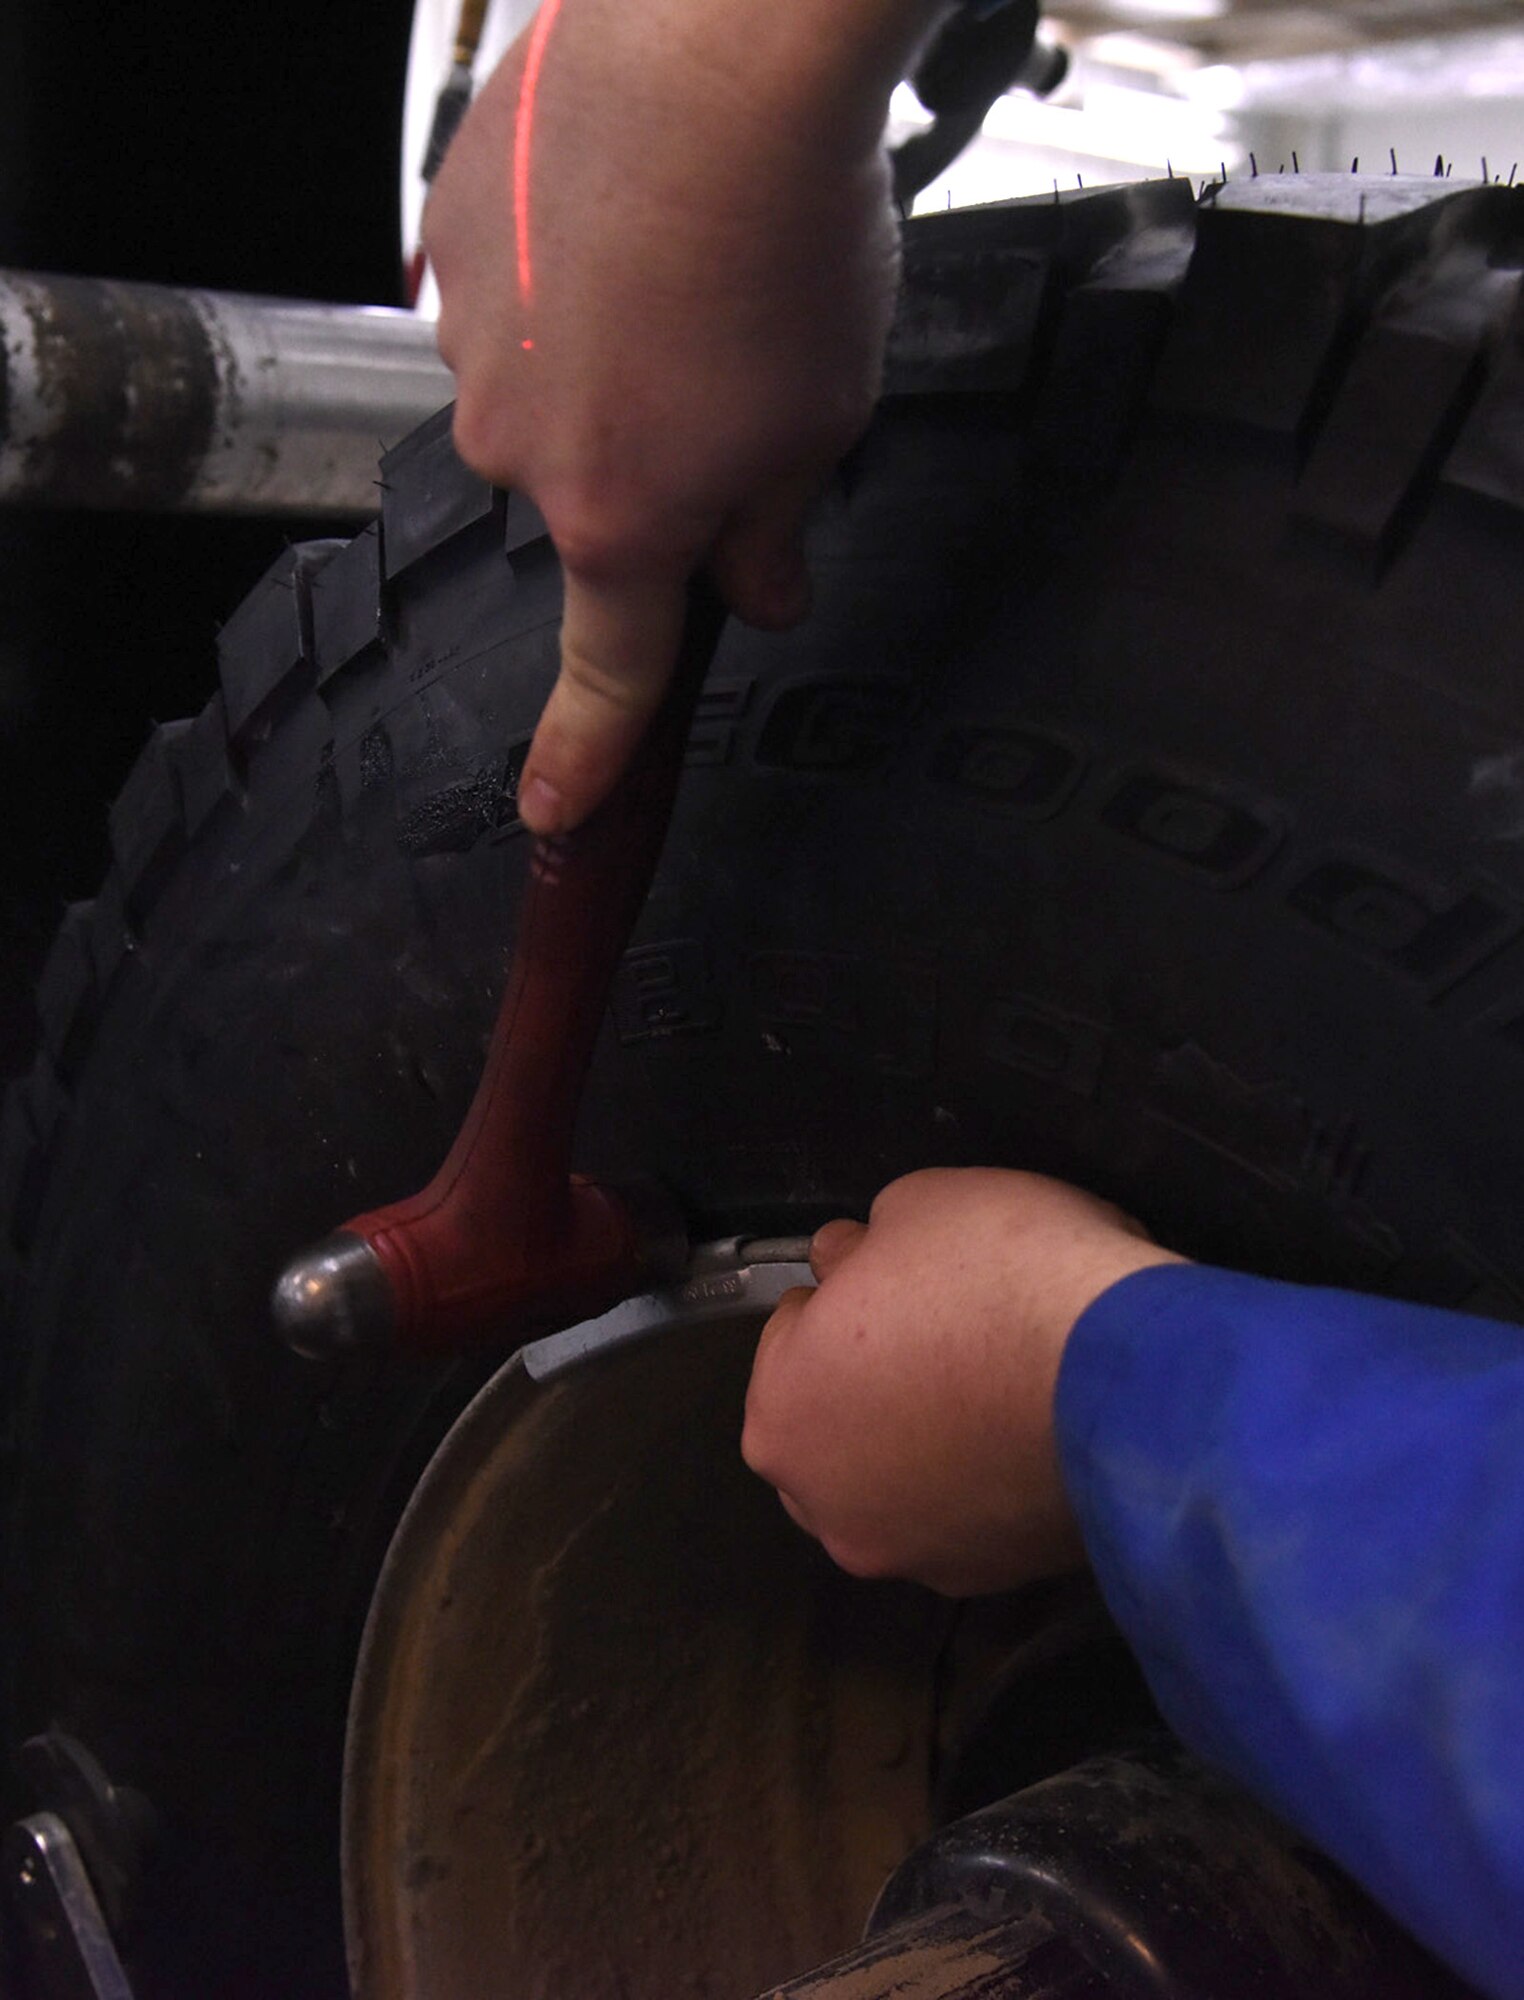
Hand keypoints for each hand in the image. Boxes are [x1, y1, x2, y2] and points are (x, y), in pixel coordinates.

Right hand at [425, 0, 936, 833]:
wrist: (714, 45)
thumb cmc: (786, 234)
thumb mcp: (825, 419)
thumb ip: (774, 525)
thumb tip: (758, 587)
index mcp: (621, 520)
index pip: (605, 671)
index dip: (583, 755)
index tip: (556, 812)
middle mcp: (520, 448)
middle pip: (589, 497)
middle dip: (653, 463)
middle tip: (734, 374)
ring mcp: (471, 340)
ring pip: (545, 389)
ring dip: (609, 355)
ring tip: (691, 266)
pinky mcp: (446, 238)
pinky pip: (508, 293)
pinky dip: (566, 271)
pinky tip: (632, 211)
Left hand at [742, 1168, 1185, 1595]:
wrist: (1134, 1374)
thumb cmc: (1002, 1277)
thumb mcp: (915, 1205)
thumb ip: (860, 1247)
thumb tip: (845, 1262)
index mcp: (781, 1414)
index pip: (794, 1332)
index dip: (850, 1292)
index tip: (903, 1276)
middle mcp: (826, 1506)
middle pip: (837, 1421)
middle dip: (874, 1378)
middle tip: (947, 1327)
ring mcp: (910, 1555)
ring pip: (900, 1480)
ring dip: (929, 1439)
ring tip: (998, 1381)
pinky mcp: (992, 1579)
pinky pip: (970, 1515)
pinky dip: (987, 1480)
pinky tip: (1031, 1430)